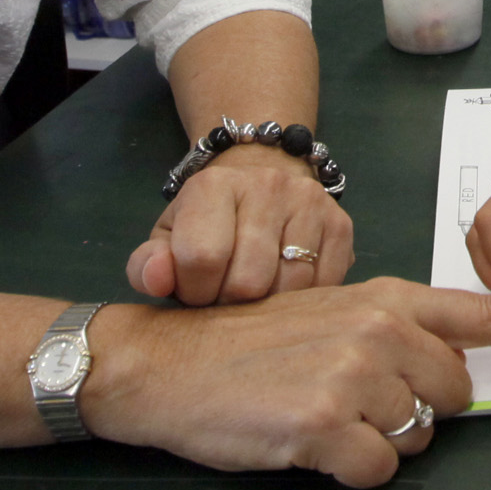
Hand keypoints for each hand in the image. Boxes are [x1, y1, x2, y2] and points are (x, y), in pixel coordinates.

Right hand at [83, 278, 490, 487]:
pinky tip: (312, 446)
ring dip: (379, 442)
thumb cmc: (250, 343)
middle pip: (455, 394)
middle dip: (422, 412)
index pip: (482, 314)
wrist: (170, 364)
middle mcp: (379, 330)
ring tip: (326, 418)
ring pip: (416, 438)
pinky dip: (349, 470)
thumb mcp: (331, 312)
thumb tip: (450, 364)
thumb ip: (393, 328)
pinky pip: (377, 471)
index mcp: (385, 298)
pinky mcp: (325, 427)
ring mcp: (353, 378)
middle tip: (361, 405)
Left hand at [127, 145, 353, 304]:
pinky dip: (302, 302)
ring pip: (290, 290)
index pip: (202, 259)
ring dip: (268, 308)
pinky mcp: (342, 225)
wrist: (259, 181)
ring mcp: (310, 203)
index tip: (196, 291)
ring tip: (254, 295)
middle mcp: (268, 185)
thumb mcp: (168, 240)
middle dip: (232, 304)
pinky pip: (324, 287)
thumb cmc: (206, 223)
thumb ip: (148, 265)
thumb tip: (156, 279)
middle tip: (226, 297)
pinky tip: (285, 290)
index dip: (194, 292)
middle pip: (248, 281)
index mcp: (213, 186)